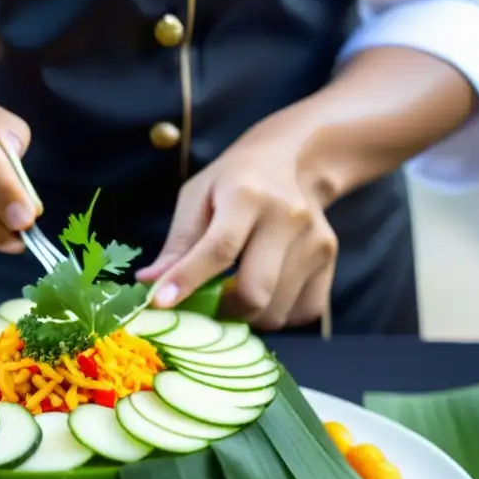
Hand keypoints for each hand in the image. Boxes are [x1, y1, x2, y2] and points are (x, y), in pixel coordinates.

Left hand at [136, 113, 337, 329]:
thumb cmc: (234, 181)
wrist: (295, 161)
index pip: (219, 248)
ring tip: (232, 297)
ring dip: (247, 318)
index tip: (161, 303)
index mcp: (247, 195)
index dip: (188, 279)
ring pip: (276, 311)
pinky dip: (276, 316)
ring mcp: (314, 241)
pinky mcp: (329, 260)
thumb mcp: (196, 197)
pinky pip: (302, 312)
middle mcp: (287, 218)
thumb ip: (177, 243)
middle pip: (254, 290)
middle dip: (222, 312)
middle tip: (206, 306)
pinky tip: (263, 295)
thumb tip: (149, 284)